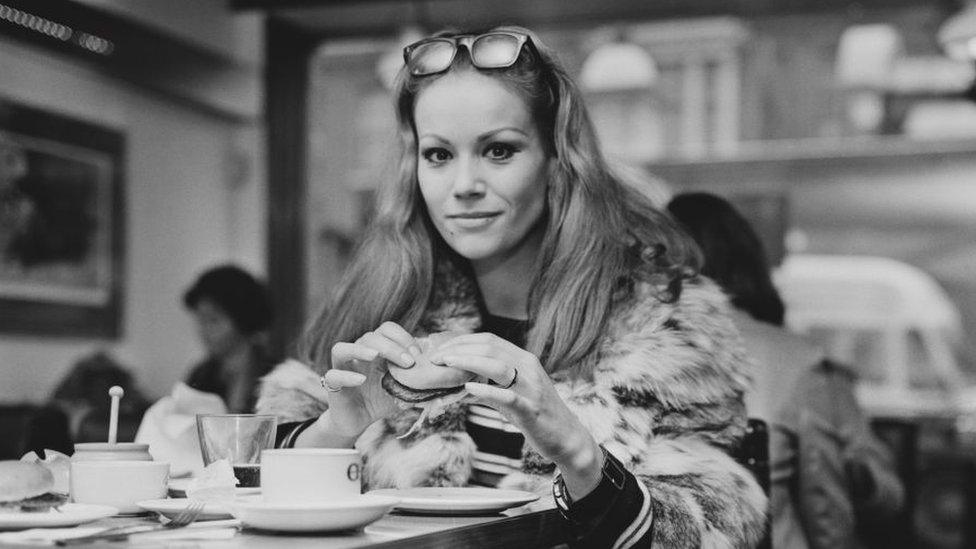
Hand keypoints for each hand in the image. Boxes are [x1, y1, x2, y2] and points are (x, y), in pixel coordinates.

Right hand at [303, 322, 419, 444]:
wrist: (360, 420)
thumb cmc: (382, 399)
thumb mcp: (404, 387)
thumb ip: (418, 378)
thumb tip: (441, 373)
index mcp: (377, 349)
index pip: (386, 329)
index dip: (402, 336)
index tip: (417, 353)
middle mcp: (358, 354)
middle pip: (369, 337)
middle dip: (391, 346)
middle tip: (408, 362)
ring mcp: (343, 368)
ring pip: (341, 349)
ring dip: (360, 349)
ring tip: (375, 356)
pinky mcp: (333, 386)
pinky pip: (333, 375)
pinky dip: (346, 375)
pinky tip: (360, 380)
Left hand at [430, 333, 603, 497]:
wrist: (566, 437)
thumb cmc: (535, 415)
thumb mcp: (511, 394)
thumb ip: (489, 384)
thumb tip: (458, 381)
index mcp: (524, 360)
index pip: (489, 340)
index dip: (462, 340)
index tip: (441, 347)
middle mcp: (529, 368)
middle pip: (490, 347)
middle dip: (459, 349)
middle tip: (435, 356)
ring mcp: (531, 388)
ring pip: (498, 366)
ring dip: (467, 362)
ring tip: (445, 364)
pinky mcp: (531, 410)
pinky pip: (507, 396)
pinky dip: (486, 390)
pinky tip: (468, 388)